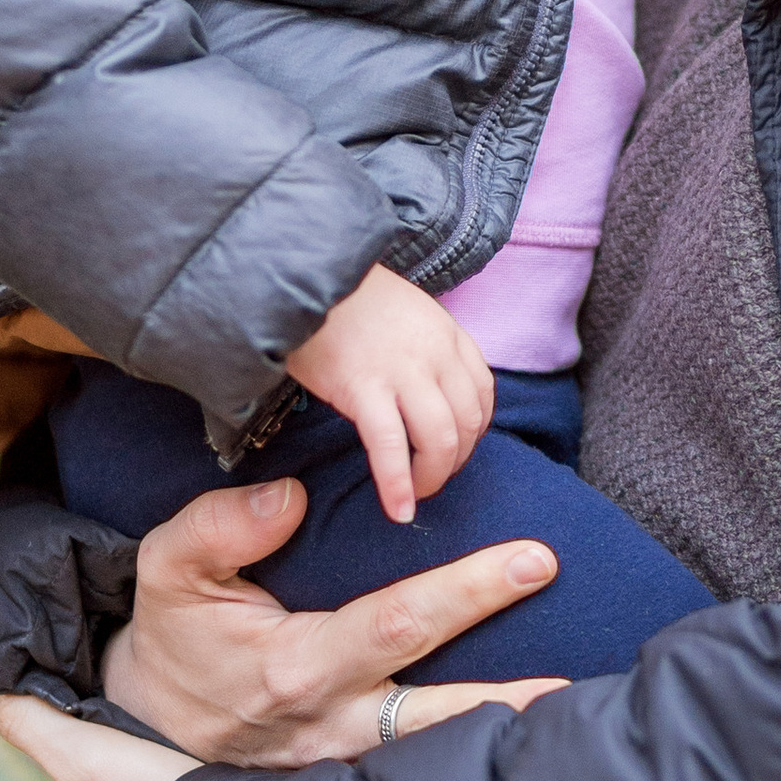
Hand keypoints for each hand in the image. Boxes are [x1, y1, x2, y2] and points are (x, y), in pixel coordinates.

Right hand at [99, 469, 567, 767]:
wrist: (143, 715)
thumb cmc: (173, 630)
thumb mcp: (171, 567)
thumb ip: (222, 526)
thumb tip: (291, 497)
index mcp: (294, 668)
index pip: (398, 624)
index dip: (468, 592)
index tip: (532, 560)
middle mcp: (328, 724)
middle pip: (435, 710)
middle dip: (511, 690)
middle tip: (579, 671)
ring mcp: (338, 764)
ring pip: (432, 756)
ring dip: (499, 740)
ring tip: (572, 721)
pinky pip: (415, 774)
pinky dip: (466, 762)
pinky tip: (519, 746)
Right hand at [288, 262, 494, 523]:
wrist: (297, 270)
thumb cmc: (338, 295)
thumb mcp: (399, 310)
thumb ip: (418, 345)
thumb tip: (419, 387)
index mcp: (446, 331)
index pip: (483, 393)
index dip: (473, 431)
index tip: (453, 449)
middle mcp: (435, 351)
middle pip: (467, 422)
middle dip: (454, 461)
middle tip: (430, 479)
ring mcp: (402, 369)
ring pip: (440, 439)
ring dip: (432, 477)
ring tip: (414, 496)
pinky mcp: (363, 387)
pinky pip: (390, 446)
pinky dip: (397, 485)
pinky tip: (397, 510)